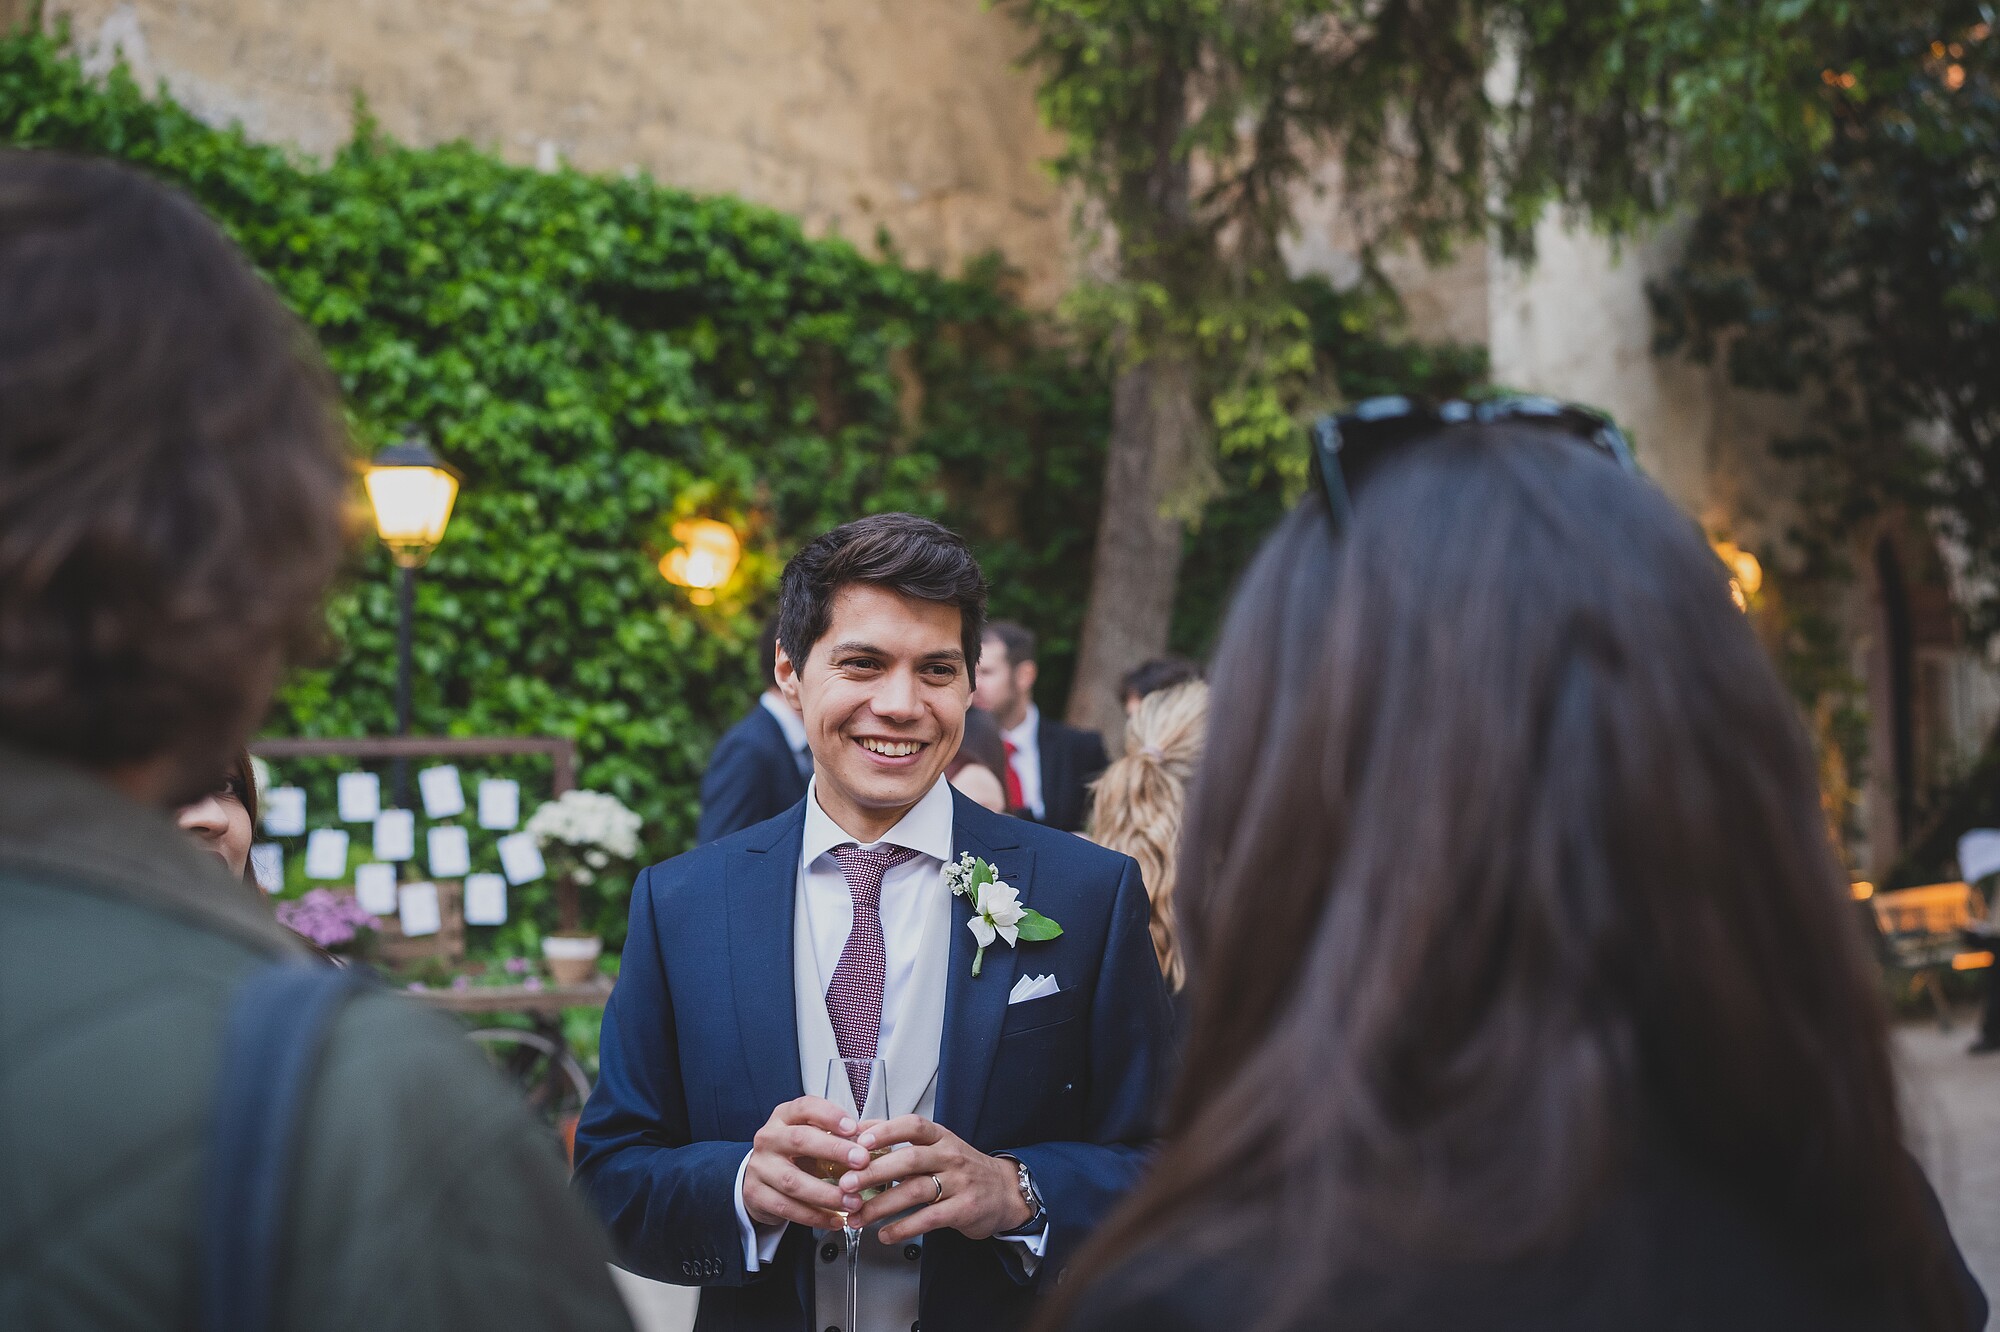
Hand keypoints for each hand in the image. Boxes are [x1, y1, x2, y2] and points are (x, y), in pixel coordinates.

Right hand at [742, 1096, 871, 1230]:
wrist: (760, 1178)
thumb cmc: (795, 1154)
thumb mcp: (814, 1137)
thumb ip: (842, 1135)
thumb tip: (877, 1137)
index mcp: (785, 1117)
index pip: (805, 1107)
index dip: (830, 1116)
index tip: (854, 1128)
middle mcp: (769, 1138)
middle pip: (800, 1140)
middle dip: (834, 1150)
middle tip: (861, 1162)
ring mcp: (760, 1167)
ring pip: (793, 1181)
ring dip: (827, 1194)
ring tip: (853, 1201)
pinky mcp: (756, 1194)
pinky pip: (788, 1208)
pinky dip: (814, 1216)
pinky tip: (835, 1219)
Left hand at [841, 1115, 1033, 1243]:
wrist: (1005, 1191)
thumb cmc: (962, 1169)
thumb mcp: (938, 1146)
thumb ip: (902, 1142)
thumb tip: (859, 1132)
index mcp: (941, 1137)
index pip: (913, 1126)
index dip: (886, 1131)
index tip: (859, 1141)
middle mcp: (950, 1156)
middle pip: (909, 1160)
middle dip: (873, 1172)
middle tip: (846, 1185)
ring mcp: (959, 1183)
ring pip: (915, 1192)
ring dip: (881, 1206)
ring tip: (857, 1216)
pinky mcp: (963, 1209)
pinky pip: (929, 1219)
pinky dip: (903, 1228)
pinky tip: (885, 1234)